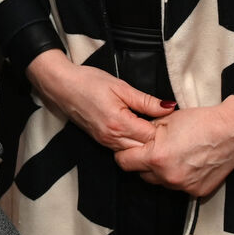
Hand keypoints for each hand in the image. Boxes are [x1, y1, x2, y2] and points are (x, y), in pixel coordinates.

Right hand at [25, 49, 174, 150]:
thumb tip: (169, 107)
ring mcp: (105, 142)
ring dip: (145, 143)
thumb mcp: (121, 86)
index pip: (151, 137)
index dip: (164, 129)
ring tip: (154, 128)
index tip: (172, 120)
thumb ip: (146, 100)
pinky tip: (138, 131)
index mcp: (119, 123)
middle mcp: (112, 138)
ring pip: (133, 152)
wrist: (62, 86)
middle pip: (143, 150)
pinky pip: (122, 149)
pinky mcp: (101, 141)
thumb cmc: (89, 82)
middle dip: (157, 141)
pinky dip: (133, 143)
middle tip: (167, 127)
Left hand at [113, 95, 233, 195]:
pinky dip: (178, 176)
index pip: (124, 162)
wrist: (231, 132)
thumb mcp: (166, 119)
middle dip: (142, 162)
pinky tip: (187, 161)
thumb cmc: (202, 122)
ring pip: (159, 182)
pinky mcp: (196, 192)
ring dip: (160, 171)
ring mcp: (183, 187)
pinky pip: (178, 186)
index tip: (127, 148)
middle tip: (152, 148)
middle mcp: (168, 176)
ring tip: (172, 153)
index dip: (123, 153)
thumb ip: (145, 131)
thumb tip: (134, 136)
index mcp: (156, 157)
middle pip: (140, 174)